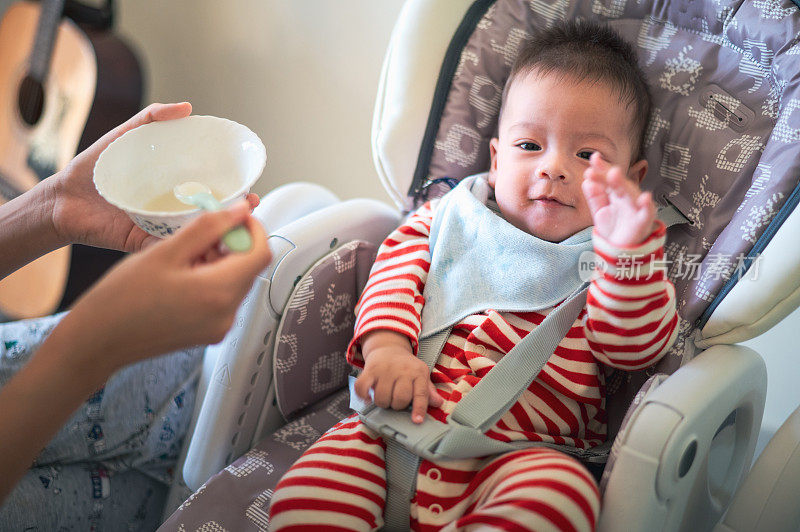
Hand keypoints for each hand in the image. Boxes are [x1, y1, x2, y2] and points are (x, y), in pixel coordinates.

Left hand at [48, 102, 258, 252]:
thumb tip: (186, 107)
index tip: (250, 190)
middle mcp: (171, 208)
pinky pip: (170, 248)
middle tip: (250, 208)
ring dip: (218, 233)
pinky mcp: (146, 244)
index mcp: (172, 187)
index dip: (234, 192)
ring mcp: (160, 228)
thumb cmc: (93, 169)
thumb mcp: (123, 137)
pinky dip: (188, 248)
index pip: (210, 190)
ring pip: (197, 234)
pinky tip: (206, 245)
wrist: (62, 200)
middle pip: (212, 214)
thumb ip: (151, 119)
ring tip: (234, 228)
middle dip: (235, 214)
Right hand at [56, 201, 271, 374]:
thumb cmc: (122, 298)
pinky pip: (224, 298)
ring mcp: (220, 327)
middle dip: (233, 245)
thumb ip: (209, 228)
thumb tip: (241, 211)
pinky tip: (184, 274)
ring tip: (186, 254)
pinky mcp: (211, 332)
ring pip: (237, 282)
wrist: (99, 340)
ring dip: (221, 261)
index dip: (253, 229)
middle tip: (201, 233)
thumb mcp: (166, 251)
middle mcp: (227, 315)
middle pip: (250, 268)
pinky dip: (213, 280)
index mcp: (219, 293)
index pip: (261, 253)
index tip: (236, 216)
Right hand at [354, 330, 442, 423]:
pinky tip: (368, 397)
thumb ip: (428, 391)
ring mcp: (385, 370)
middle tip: (396, 400)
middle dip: (397, 406)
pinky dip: (363, 396)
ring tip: (385, 396)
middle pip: (400, 399)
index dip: (419, 409)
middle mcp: (402, 370)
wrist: (388, 347)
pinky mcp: (369, 370)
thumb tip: (438, 403)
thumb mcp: (420, 375)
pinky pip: (362, 387)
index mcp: (418, 372)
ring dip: (382, 403)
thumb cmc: (406, 366)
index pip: (420, 393)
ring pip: (382, 398)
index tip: (417, 420)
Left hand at [581, 152, 655, 246]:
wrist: (623, 250)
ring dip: (623, 183)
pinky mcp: (643, 221)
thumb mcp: (599, 211)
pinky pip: (647, 212)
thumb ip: (594, 197)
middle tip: (597, 164)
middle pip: (619, 183)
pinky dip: (647, 205)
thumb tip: (586, 181)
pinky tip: (645, 198)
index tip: (593, 159)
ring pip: (631, 193)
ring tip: (613, 174)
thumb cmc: (614, 227)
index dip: (601, 169)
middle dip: (609, 174)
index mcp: (616, 194)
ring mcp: (636, 208)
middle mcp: (627, 198)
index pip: (608, 178)